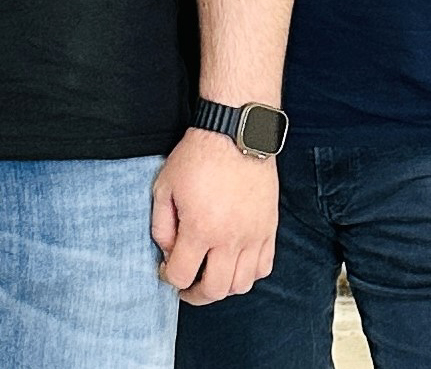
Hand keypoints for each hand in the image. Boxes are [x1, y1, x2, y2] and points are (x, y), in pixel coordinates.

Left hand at [150, 128, 278, 304]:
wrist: (235, 135)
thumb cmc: (197, 157)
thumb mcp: (164, 186)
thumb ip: (161, 224)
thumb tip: (168, 251)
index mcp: (200, 229)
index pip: (182, 275)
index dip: (169, 277)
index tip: (166, 270)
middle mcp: (230, 239)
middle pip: (215, 290)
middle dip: (196, 295)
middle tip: (186, 287)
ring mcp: (253, 236)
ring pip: (242, 284)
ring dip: (223, 287)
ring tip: (210, 276)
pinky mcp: (269, 229)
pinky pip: (263, 267)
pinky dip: (248, 274)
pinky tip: (234, 264)